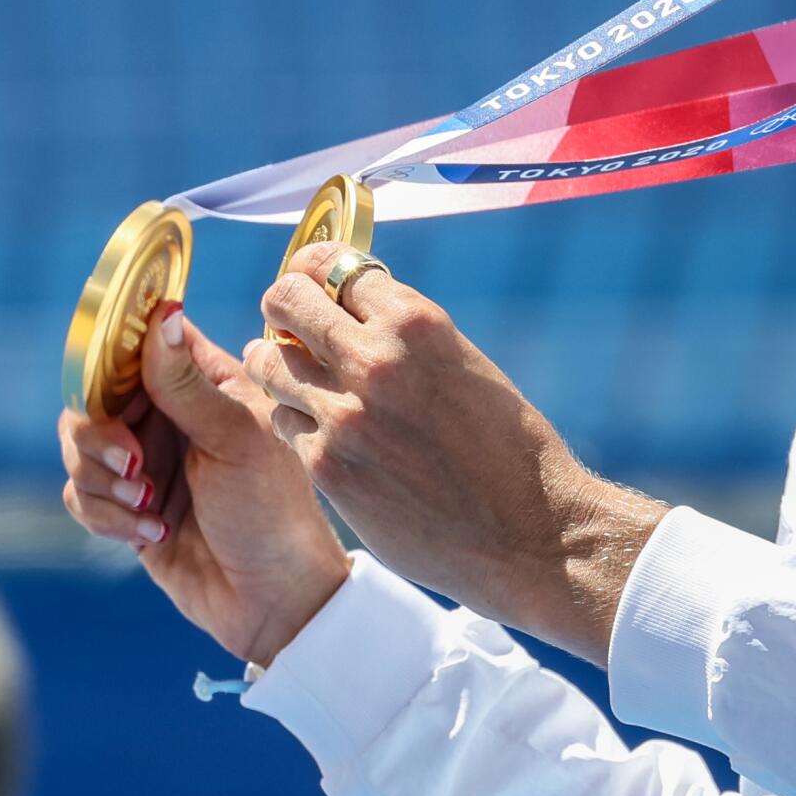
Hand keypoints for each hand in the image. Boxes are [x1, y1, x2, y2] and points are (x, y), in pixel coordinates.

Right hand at [58, 304, 349, 665]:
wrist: (273, 595)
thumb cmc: (272, 508)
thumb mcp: (235, 438)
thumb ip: (186, 384)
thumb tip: (161, 315)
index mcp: (209, 384)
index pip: (145, 344)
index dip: (117, 357)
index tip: (117, 388)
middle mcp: (172, 416)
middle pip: (95, 396)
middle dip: (100, 432)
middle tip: (134, 463)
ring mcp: (148, 461)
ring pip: (80, 447)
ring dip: (104, 479)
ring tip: (150, 503)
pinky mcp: (127, 506)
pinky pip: (81, 495)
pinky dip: (107, 515)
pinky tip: (155, 531)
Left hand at [243, 244, 661, 660]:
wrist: (528, 530)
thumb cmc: (508, 447)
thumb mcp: (463, 365)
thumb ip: (404, 337)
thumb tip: (346, 310)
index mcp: (418, 322)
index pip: (332, 266)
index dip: (313, 270)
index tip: (309, 280)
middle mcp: (376, 360)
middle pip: (286, 302)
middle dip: (283, 309)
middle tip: (290, 326)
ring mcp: (345, 416)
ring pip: (267, 363)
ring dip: (276, 364)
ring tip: (295, 377)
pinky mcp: (328, 468)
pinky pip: (282, 424)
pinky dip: (296, 422)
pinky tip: (322, 431)